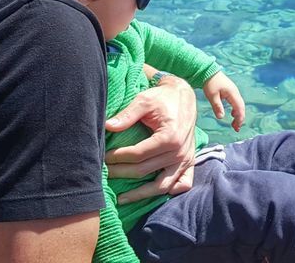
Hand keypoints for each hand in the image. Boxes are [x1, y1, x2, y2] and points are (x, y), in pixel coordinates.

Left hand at [104, 74, 198, 202]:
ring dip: (140, 194)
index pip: (137, 155)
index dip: (118, 157)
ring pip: (161, 186)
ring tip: (121, 199)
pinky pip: (182, 184)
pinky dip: (169, 192)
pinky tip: (152, 194)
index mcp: (170, 137)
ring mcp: (186, 160)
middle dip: (121, 173)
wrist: (184, 96)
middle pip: (144, 170)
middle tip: (105, 172)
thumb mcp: (144, 101)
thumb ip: (127, 114)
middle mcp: (179, 152)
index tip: (104, 157)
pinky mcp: (189, 162)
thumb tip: (107, 126)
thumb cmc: (163, 98)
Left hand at [202, 71, 245, 131]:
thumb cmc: (210, 83)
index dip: (239, 118)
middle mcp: (235, 93)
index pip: (239, 108)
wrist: (208, 71)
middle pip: (241, 107)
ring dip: (238, 115)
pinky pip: (236, 102)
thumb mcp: (212, 96)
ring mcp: (234, 92)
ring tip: (234, 124)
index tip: (236, 127)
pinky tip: (232, 114)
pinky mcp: (230, 91)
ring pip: (239, 105)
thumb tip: (221, 117)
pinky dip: (235, 110)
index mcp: (232, 93)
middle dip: (240, 118)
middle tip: (236, 128)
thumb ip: (217, 106)